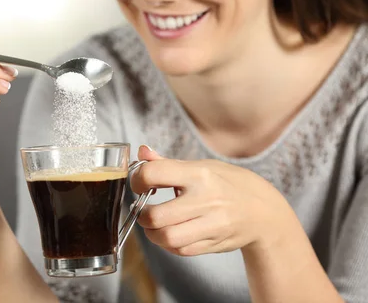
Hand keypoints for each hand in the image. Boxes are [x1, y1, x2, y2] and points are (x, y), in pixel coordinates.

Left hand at [130, 146, 297, 256]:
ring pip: (166, 238)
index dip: (137, 179)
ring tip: (153, 225)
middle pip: (156, 215)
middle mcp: (206, 199)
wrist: (265, 211)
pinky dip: (168, 244)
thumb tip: (142, 151)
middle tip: (143, 210)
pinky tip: (171, 233)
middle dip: (141, 214)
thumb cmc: (228, 184)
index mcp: (199, 173)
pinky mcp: (214, 243)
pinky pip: (180, 250)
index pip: (154, 174)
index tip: (139, 183)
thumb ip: (168, 163)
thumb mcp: (202, 166)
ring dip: (152, 233)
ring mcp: (211, 224)